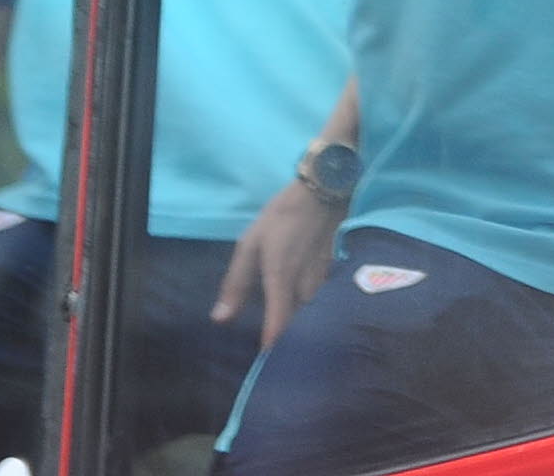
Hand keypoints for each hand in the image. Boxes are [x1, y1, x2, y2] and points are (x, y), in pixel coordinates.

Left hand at [216, 175, 346, 347]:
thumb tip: (220, 318)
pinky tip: (307, 308)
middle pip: (299, 323)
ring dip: (302, 324)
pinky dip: (313, 308)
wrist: (323, 191)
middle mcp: (306, 286)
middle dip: (289, 338)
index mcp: (281, 279)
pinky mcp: (333, 273)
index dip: (272, 346)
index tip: (265, 362)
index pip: (279, 325)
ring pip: (312, 313)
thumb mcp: (249, 244)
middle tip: (276, 350)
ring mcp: (324, 280)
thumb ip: (236, 283)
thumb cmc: (281, 217)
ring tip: (291, 333)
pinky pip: (322, 300)